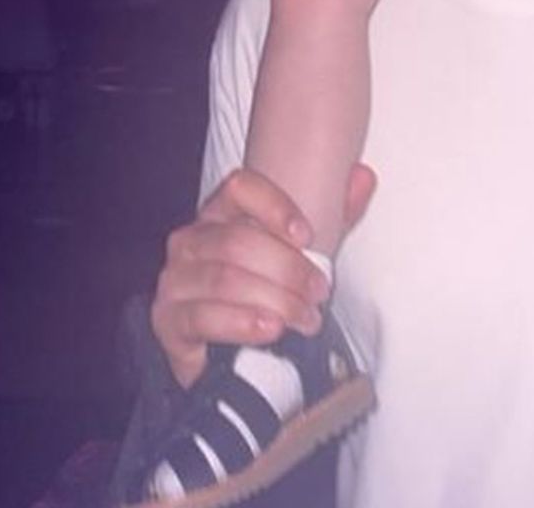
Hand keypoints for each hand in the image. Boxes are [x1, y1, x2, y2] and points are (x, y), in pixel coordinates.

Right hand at [151, 163, 376, 387]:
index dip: (274, 206)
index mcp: (220, 213)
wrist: (227, 357)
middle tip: (319, 291)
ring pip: (224, 278)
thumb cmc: (265, 294)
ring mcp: (175, 279)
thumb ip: (334, 214)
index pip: (240, 186)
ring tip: (305, 318)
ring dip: (274, 299)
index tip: (308, 235)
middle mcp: (191, 239)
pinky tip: (270, 330)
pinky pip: (202, 316)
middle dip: (287, 267)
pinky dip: (241, 322)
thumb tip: (365, 176)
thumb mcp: (302, 254)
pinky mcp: (167, 320)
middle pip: (238, 239)